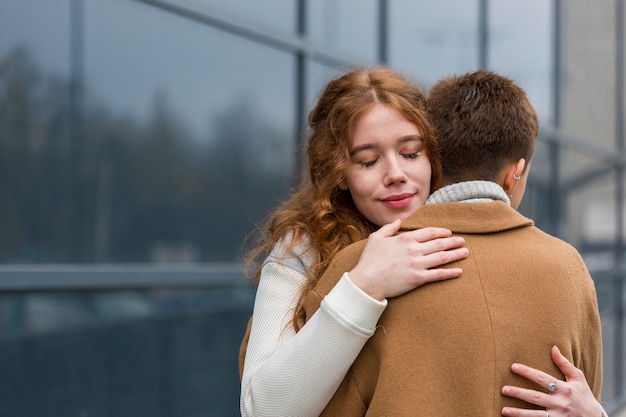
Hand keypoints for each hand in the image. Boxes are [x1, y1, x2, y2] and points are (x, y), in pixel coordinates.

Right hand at [348, 219, 467, 299]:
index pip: (429, 232)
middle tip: (462, 241)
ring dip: (456, 254)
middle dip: (453, 241)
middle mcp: (414, 250)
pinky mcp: (418, 279)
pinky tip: (459, 272)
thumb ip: (389, 228)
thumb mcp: (376, 238)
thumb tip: (399, 221)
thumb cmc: (369, 260)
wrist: (366, 282)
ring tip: (465, 252)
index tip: (448, 232)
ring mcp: (417, 264)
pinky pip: (438, 275)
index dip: (441, 232)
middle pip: (439, 244)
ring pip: (442, 258)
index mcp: (405, 239)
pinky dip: (450, 273)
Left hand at [501, 345, 603, 416]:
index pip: (543, 379)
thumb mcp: (578, 379)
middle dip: (519, 393)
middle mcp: (560, 403)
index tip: (513, 367)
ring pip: (535, 415)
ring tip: (504, 410)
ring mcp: (557, 416)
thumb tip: (553, 348)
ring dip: (519, 413)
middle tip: (504, 389)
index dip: (528, 372)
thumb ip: (564, 364)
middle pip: (536, 397)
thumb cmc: (584, 397)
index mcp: (564, 389)